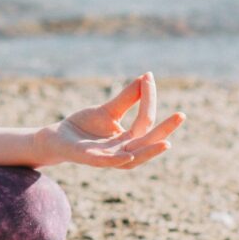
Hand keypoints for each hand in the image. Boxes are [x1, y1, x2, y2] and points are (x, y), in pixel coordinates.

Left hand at [41, 71, 183, 169]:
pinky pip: (106, 163)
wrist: (57, 137)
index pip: (145, 121)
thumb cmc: (85, 125)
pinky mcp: (89, 160)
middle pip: (147, 141)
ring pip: (133, 158)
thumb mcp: (108, 110)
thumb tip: (146, 76)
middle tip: (182, 115)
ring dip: (149, 151)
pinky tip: (127, 156)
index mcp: (129, 140)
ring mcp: (107, 158)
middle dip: (165, 129)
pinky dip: (117, 161)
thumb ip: (128, 98)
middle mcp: (123, 151)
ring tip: (166, 142)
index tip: (148, 77)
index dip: (148, 99)